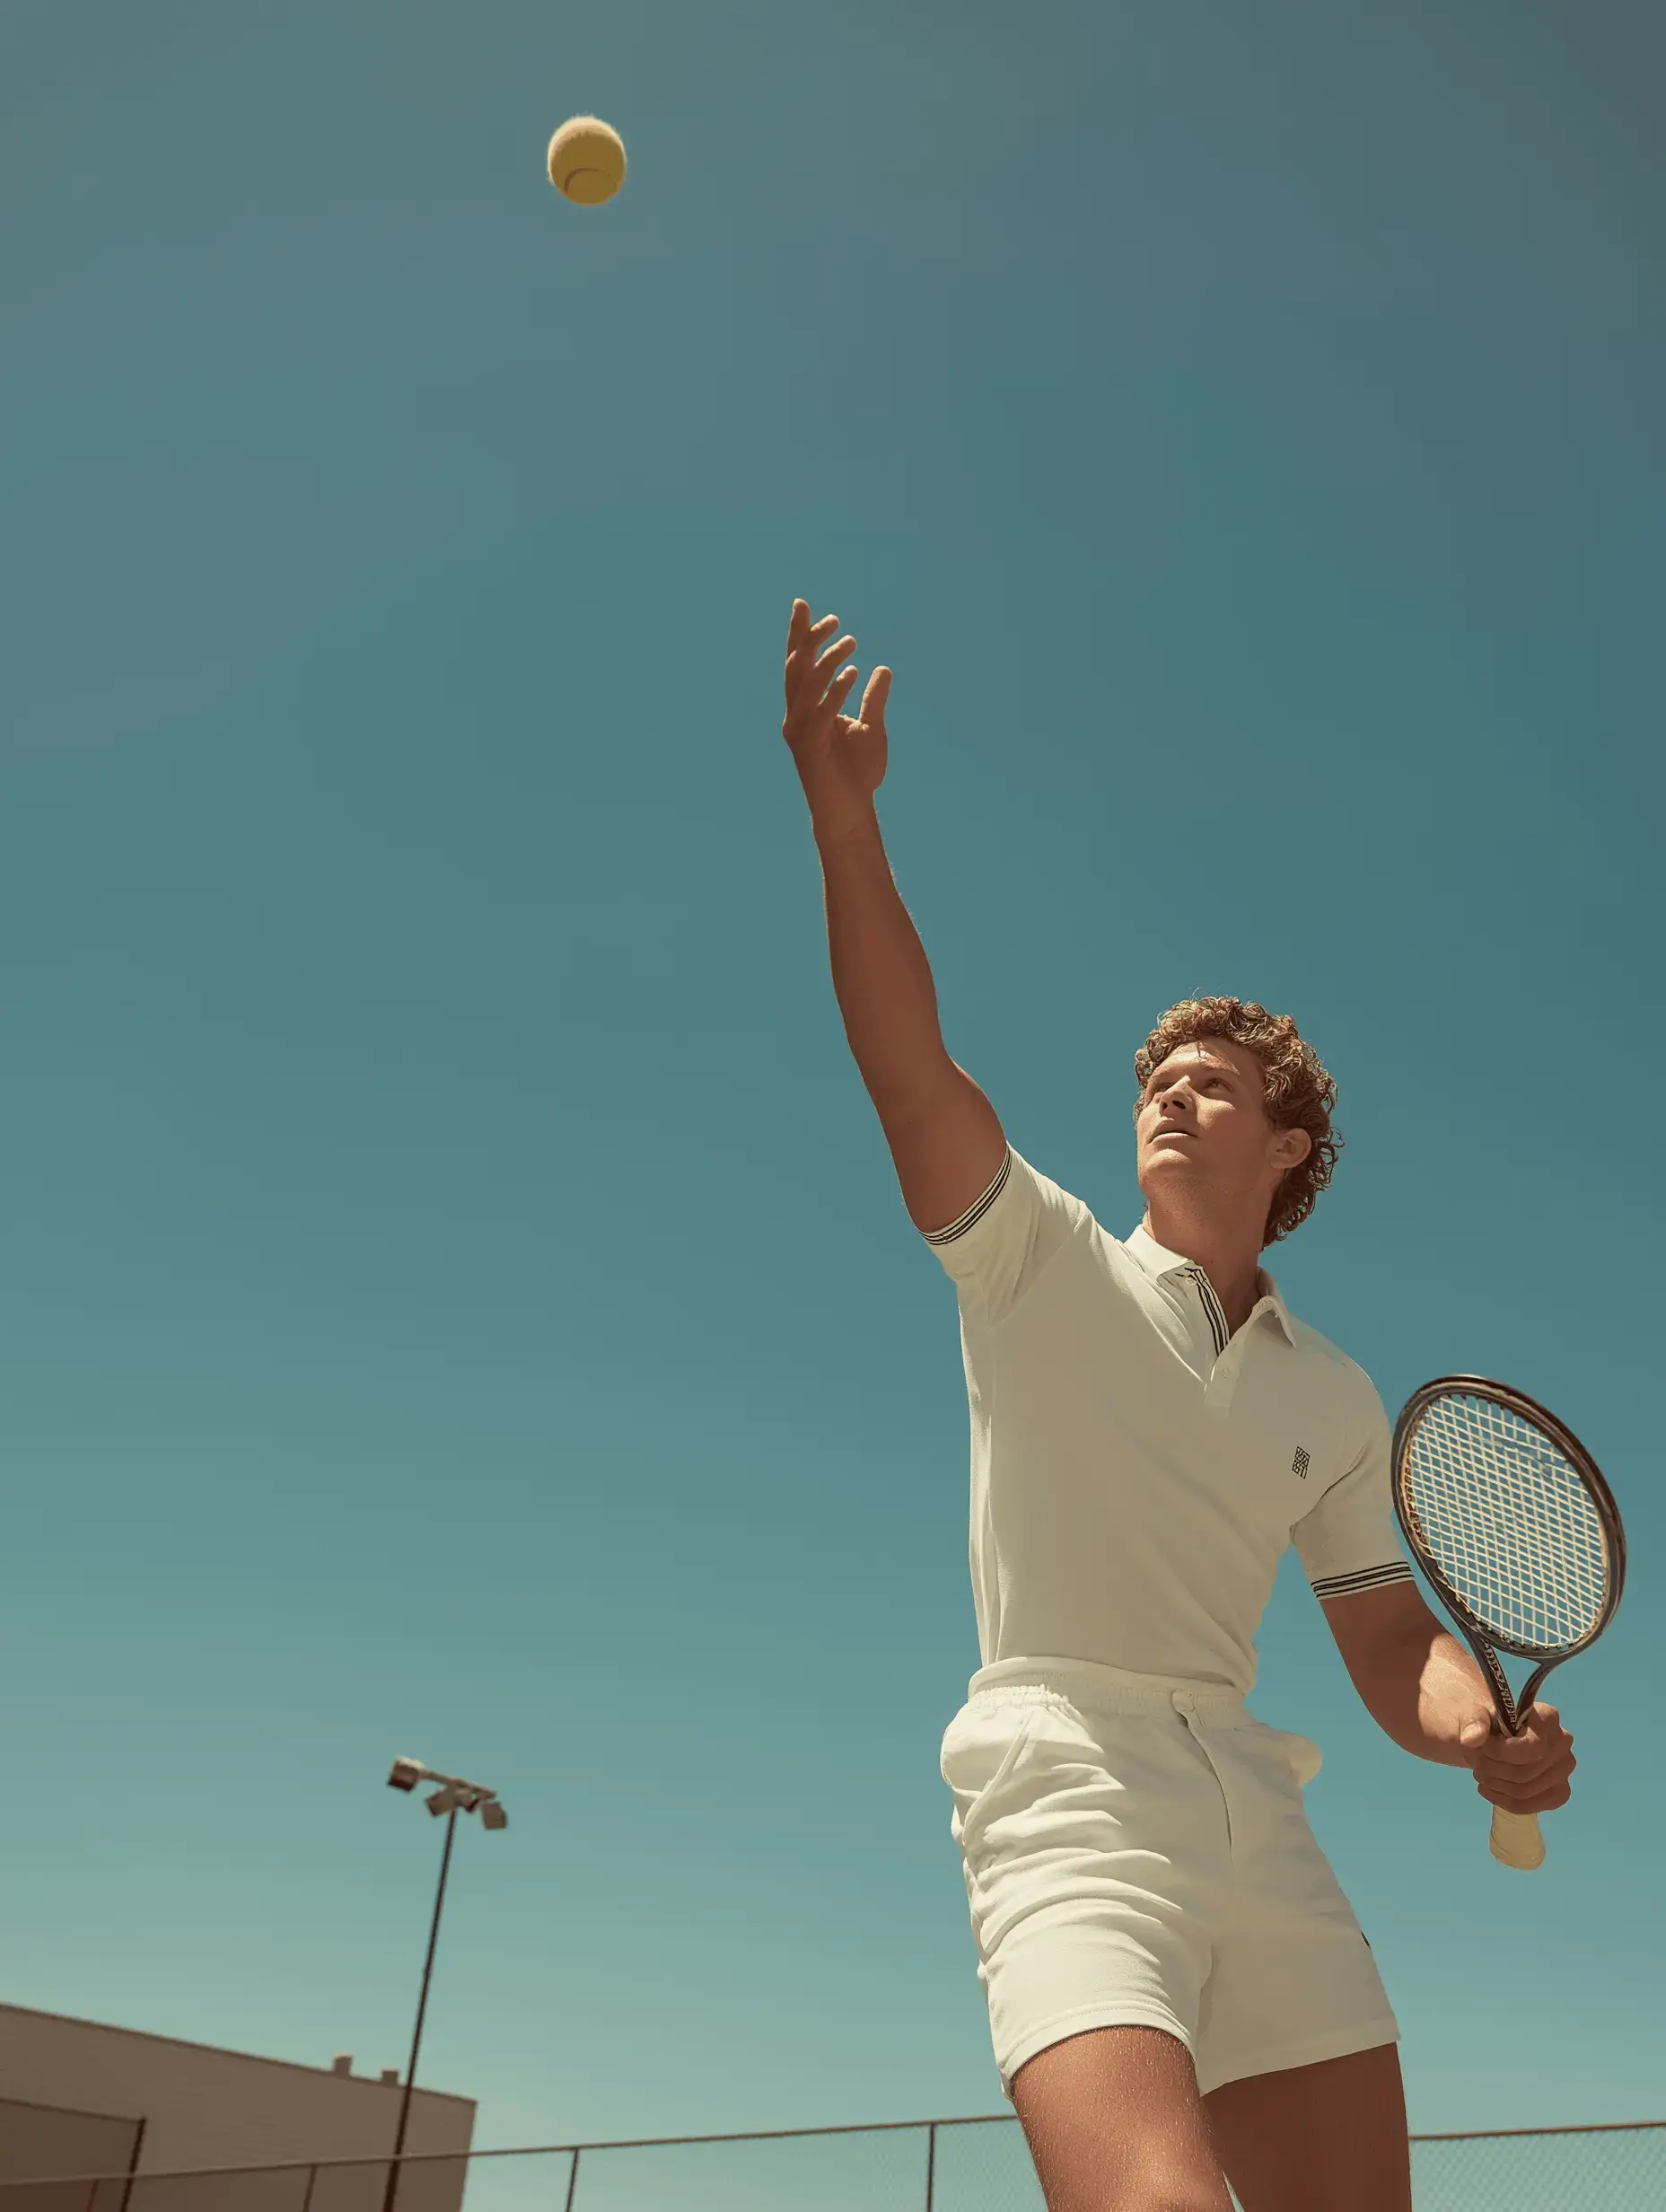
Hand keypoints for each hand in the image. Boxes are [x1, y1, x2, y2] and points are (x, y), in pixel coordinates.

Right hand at [781, 600, 890, 834]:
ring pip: (806, 685)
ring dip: (828, 660)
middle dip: (810, 639)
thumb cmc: (857, 774)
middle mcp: (797, 716)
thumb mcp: (871, 727)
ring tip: (851, 641)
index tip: (803, 605)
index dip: (799, 635)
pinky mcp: (811, 747)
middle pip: (796, 668)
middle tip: (835, 620)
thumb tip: (883, 669)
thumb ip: (873, 699)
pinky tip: (853, 673)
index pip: (800, 665)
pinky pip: (821, 711)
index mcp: (807, 709)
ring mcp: (801, 732)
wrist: (851, 812)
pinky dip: (835, 689)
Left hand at [1458, 1703, 1575, 1815]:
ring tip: (1481, 1775)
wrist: (1493, 1737)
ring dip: (1496, 1786)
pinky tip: (1491, 1790)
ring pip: (1526, 1790)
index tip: (1482, 1748)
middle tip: (1477, 1765)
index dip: (1501, 1753)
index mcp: (1548, 1717)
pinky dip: (1506, 1802)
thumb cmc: (1487, 1723)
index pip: (1531, 1748)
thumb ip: (1473, 1721)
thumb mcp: (1474, 1713)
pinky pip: (1533, 1806)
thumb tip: (1472, 1739)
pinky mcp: (1560, 1791)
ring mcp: (1564, 1769)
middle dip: (1493, 1771)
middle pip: (1526, 1772)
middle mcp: (1563, 1742)